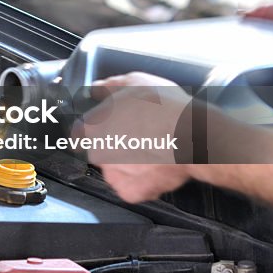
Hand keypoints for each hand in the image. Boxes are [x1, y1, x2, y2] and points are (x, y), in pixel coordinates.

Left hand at [78, 72, 193, 202]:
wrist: (192, 136)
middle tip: (138, 135)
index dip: (97, 127)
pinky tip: (154, 167)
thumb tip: (96, 88)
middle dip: (114, 144)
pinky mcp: (131, 192)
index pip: (81, 130)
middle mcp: (97, 152)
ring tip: (151, 150)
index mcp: (92, 126)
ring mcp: (113, 174)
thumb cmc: (163, 107)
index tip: (112, 126)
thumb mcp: (135, 81)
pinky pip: (130, 187)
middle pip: (99, 150)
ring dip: (127, 163)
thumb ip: (109, 86)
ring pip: (115, 169)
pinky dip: (140, 181)